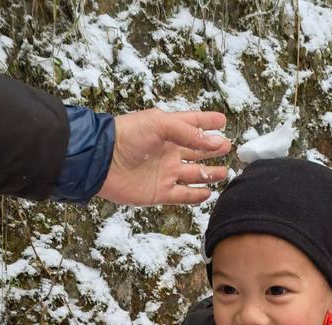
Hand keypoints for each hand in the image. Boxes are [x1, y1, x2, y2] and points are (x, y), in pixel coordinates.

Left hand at [97, 108, 230, 205]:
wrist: (103, 162)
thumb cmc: (127, 136)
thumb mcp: (160, 124)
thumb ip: (188, 133)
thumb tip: (215, 142)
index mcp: (168, 131)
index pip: (193, 124)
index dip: (208, 122)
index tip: (222, 120)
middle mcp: (169, 151)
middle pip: (196, 150)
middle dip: (212, 148)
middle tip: (228, 147)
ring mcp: (166, 173)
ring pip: (194, 174)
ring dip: (210, 173)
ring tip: (224, 172)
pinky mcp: (161, 192)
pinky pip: (183, 195)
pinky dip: (196, 195)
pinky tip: (208, 192)